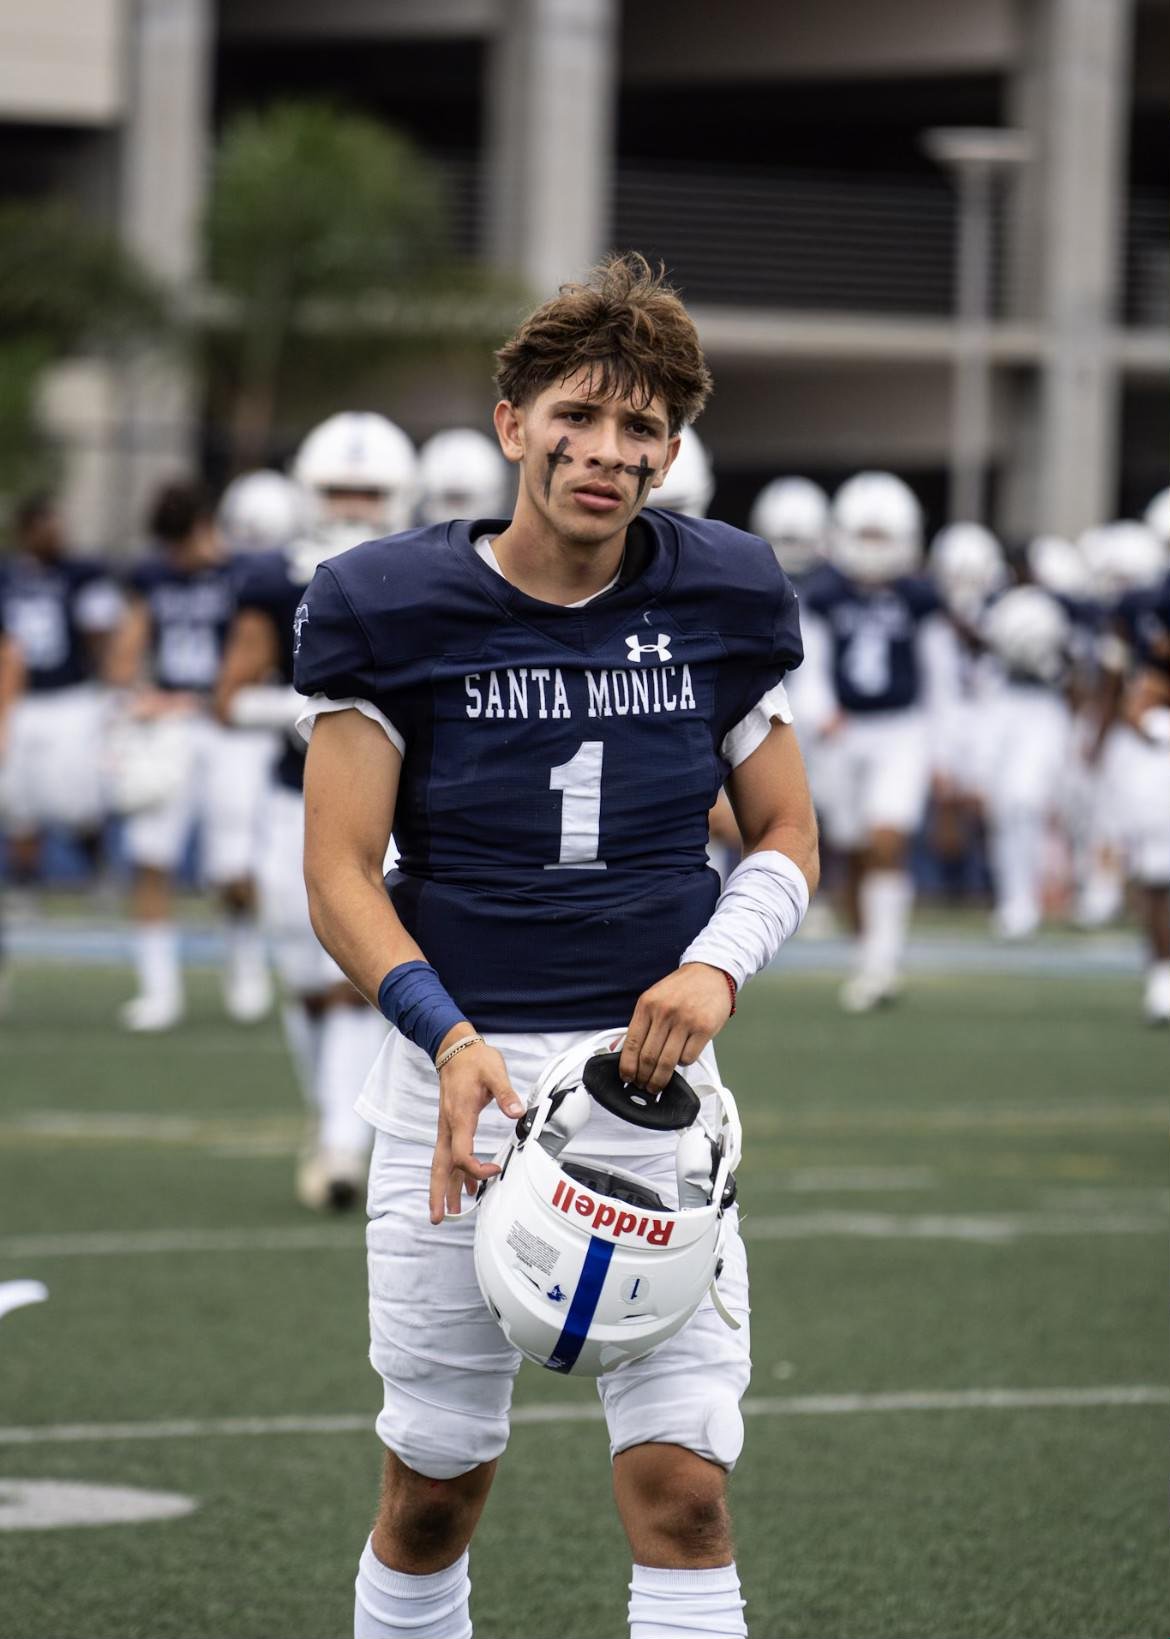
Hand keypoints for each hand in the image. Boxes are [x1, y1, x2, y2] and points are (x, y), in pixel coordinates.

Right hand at [429, 1035, 522, 1224]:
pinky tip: (465, 1188)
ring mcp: (447, 1127)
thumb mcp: (494, 1072)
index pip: (461, 1154)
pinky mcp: (451, 1125)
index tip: (494, 1171)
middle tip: (437, 1217)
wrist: (455, 1049)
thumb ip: (505, 1093)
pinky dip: (455, 1174)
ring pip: (442, 1164)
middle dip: (438, 1193)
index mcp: (460, 1117)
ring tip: (448, 1213)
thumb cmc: (475, 1061)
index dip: (475, 1169)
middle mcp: (449, 1126)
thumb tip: (517, 1112)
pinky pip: (450, 1155)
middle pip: (440, 1167)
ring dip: (444, 1188)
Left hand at [619, 963, 733, 1093]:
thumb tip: (620, 1049)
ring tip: (658, 1085)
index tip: (627, 1077)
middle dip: (644, 1078)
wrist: (710, 973)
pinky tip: (681, 1059)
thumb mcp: (654, 999)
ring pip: (667, 1062)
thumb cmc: (681, 988)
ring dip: (661, 1079)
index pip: (632, 1043)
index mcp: (647, 1005)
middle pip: (649, 1057)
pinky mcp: (704, 1028)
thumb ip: (640, 1024)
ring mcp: (685, 1021)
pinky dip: (682, 1064)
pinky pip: (688, 1058)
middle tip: (644, 1086)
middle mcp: (664, 1012)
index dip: (627, 1066)